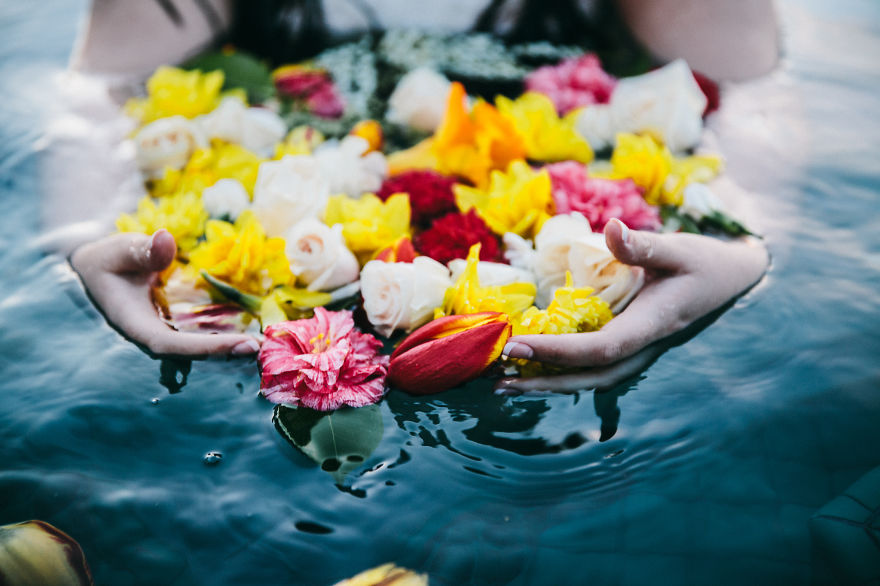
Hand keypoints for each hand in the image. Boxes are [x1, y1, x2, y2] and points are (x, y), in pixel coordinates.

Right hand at [70, 230, 261, 356]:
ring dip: (231, 348)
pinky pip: (205, 334)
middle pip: (193, 355)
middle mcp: (155, 336)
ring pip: (202, 349)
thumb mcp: (120, 250)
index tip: (240, 345)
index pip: (172, 346)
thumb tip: (165, 240)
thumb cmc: (107, 260)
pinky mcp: (178, 326)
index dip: (207, 348)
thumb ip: (142, 250)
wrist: (97, 270)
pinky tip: (254, 330)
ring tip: (265, 344)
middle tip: (259, 348)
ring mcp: (168, 333)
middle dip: (226, 353)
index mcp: (136, 327)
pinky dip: (227, 334)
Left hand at [499, 219, 767, 391]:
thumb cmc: (705, 263)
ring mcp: (637, 352)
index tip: (516, 345)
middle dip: (544, 381)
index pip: (600, 349)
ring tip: (505, 382)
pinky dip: (561, 369)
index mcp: (653, 326)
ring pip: (590, 379)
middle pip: (589, 377)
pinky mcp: (629, 346)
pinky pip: (592, 366)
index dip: (557, 351)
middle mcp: (642, 347)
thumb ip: (644, 244)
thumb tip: (611, 228)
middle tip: (499, 380)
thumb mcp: (680, 249)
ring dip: (548, 382)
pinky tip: (531, 366)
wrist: (730, 282)